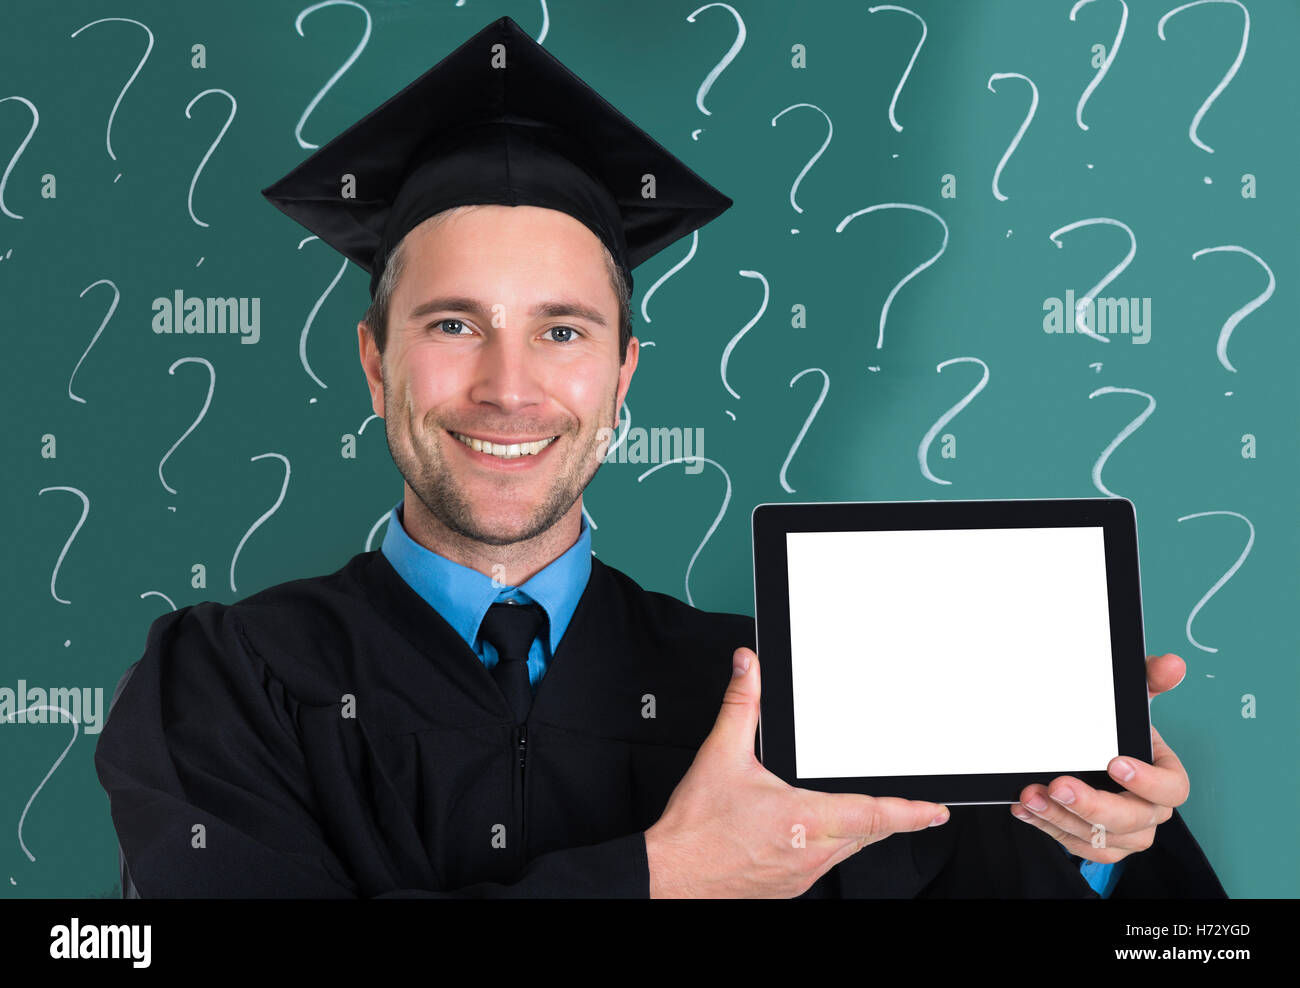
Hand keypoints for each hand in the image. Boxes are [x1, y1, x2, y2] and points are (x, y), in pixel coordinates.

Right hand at [645, 647, 950, 897]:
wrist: (671, 877)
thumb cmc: (695, 828)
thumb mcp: (720, 755)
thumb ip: (741, 705)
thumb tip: (750, 667)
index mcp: (804, 819)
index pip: (875, 814)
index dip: (912, 812)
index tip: (936, 809)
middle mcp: (810, 854)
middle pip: (869, 834)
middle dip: (890, 817)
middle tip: (912, 807)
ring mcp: (801, 877)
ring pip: (848, 852)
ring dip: (859, 832)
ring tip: (861, 812)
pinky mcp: (788, 889)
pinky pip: (824, 867)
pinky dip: (831, 848)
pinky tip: (814, 834)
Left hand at [1010, 653, 1189, 864]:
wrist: (1093, 756)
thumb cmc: (1116, 733)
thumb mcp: (1128, 702)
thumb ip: (1149, 680)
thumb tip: (1171, 664)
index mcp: (1166, 778)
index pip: (1172, 789)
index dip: (1147, 781)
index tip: (1114, 763)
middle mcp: (1150, 812)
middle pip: (1133, 821)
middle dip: (1092, 805)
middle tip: (1058, 784)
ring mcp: (1126, 833)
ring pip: (1101, 839)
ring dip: (1062, 818)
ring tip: (1031, 795)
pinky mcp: (1098, 844)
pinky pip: (1078, 847)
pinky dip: (1048, 829)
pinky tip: (1026, 809)